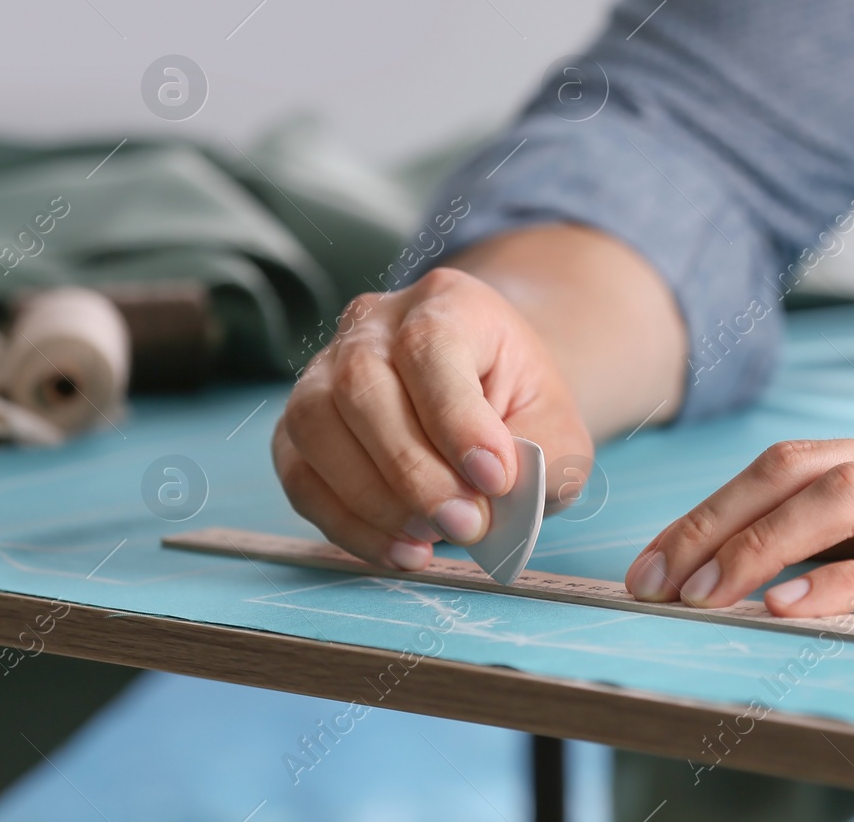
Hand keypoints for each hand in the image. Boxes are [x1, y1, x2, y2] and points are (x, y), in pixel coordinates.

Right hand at [273, 267, 591, 571]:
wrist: (493, 398)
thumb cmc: (522, 408)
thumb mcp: (556, 425)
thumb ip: (538, 459)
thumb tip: (492, 506)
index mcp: (447, 302)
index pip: (431, 346)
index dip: (458, 419)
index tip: (495, 479)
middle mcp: (372, 324)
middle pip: (362, 385)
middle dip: (414, 471)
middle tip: (466, 525)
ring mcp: (322, 370)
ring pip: (316, 426)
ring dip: (373, 500)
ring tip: (433, 539)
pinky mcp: (298, 427)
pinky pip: (300, 476)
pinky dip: (347, 524)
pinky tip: (400, 551)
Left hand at [624, 395, 853, 615]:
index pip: (803, 459)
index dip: (723, 505)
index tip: (670, 551)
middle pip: (796, 470)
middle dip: (709, 525)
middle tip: (648, 581)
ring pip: (841, 503)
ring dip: (754, 551)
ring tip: (697, 597)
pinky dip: (850, 583)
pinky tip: (800, 606)